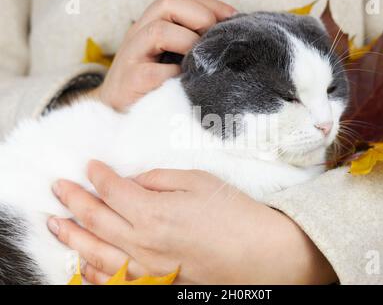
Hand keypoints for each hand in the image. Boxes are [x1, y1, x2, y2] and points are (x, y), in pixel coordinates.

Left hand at [48, 160, 336, 283]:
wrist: (262, 255)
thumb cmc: (235, 215)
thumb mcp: (199, 182)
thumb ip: (159, 179)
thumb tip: (133, 181)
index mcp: (154, 212)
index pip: (112, 189)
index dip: (97, 175)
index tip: (91, 166)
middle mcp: (143, 242)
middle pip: (96, 218)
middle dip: (73, 199)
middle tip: (57, 187)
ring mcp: (147, 267)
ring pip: (95, 251)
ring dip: (71, 234)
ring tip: (54, 222)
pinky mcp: (156, 283)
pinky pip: (114, 280)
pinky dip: (92, 270)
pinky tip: (82, 260)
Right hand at [93, 0, 235, 109]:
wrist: (118, 114)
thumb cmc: (151, 86)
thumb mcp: (172, 59)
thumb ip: (191, 45)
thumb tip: (227, 39)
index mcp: (151, 26)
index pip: (181, 0)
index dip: (210, 5)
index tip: (233, 20)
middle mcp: (139, 34)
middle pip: (168, 3)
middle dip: (200, 16)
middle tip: (215, 40)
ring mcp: (132, 56)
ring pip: (159, 31)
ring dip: (188, 43)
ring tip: (200, 63)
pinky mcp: (130, 82)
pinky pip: (153, 72)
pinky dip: (174, 75)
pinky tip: (185, 84)